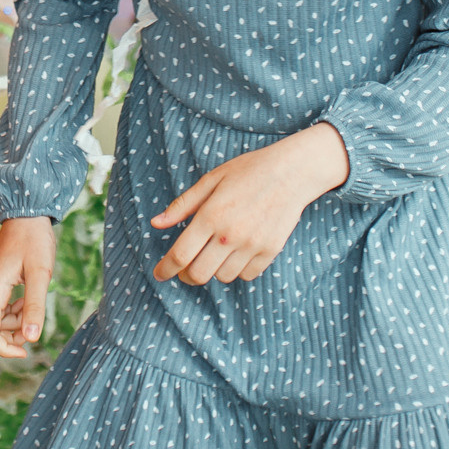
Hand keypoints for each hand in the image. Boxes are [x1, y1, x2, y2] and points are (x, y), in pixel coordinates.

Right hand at [0, 216, 55, 356]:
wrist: (26, 215)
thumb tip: (32, 338)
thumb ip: (35, 306)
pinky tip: (28, 298)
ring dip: (15, 323)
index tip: (26, 352)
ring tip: (34, 305)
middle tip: (35, 324)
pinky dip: (14, 312)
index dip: (4, 349)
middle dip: (11, 336)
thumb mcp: (40, 274)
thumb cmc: (34, 241)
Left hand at [150, 124, 347, 284]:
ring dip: (212, 271)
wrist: (292, 171)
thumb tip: (156, 223)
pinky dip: (236, 270)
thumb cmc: (248, 171)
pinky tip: (235, 254)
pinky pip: (246, 275)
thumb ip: (182, 205)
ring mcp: (252, 245)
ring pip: (222, 277)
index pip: (180, 255)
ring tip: (213, 255)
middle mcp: (230, 235)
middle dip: (185, 275)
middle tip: (184, 268)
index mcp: (210, 216)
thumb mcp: (211, 180)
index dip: (165, 269)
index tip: (159, 273)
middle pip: (198, 274)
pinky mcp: (270, 251)